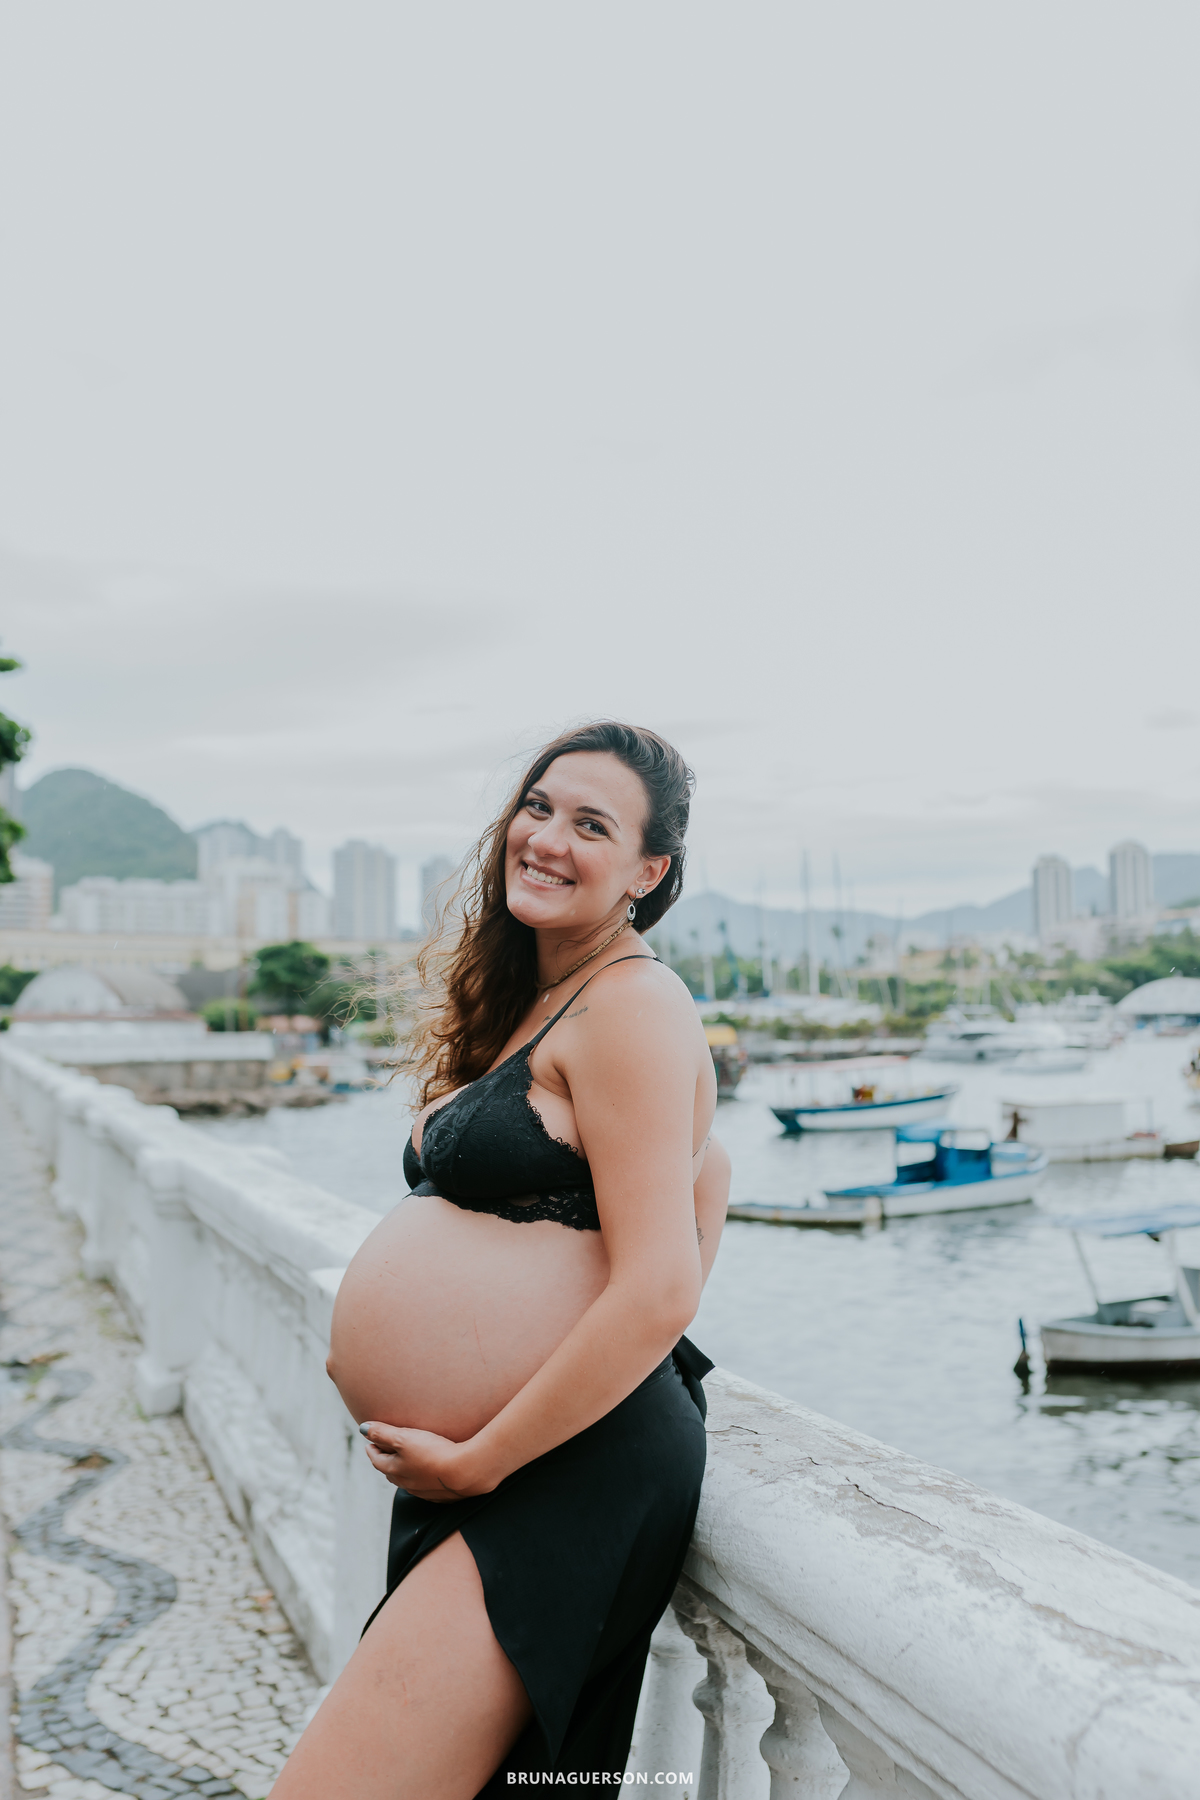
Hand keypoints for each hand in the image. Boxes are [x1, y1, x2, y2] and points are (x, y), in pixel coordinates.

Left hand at [358, 1423, 492, 1501]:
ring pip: (408, 1480)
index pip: (377, 1460)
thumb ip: (383, 1433)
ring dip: (404, 1470)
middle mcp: (407, 1484)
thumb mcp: (404, 1438)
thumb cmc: (433, 1453)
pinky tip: (428, 1472)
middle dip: (385, 1461)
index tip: (370, 1441)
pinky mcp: (441, 1493)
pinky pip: (426, 1486)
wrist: (465, 1472)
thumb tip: (363, 1428)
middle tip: (384, 1450)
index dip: (372, 1449)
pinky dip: (422, 1477)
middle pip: (391, 1472)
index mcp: (395, 1471)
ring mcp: (424, 1491)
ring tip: (406, 1461)